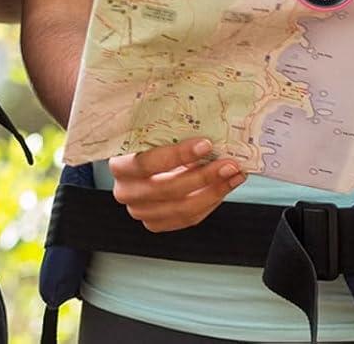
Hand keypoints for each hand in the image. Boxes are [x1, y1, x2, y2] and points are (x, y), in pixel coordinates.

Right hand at [109, 138, 244, 231]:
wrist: (140, 167)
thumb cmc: (146, 145)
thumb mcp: (151, 136)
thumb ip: (169, 134)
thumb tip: (207, 128)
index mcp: (119, 166)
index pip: (147, 162)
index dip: (178, 155)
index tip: (206, 144)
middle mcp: (126, 192)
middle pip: (168, 189)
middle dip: (204, 177)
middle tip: (229, 164)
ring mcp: (141, 212)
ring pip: (182, 209)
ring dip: (214, 192)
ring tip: (233, 176)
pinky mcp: (156, 224)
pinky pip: (189, 219)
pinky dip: (210, 203)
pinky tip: (224, 187)